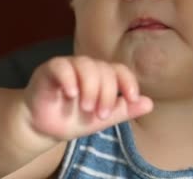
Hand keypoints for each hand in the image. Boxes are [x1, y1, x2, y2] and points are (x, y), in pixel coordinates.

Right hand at [23, 56, 152, 140]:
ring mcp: (69, 66)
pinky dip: (69, 79)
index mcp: (103, 75)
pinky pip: (62, 66)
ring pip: (87, 66)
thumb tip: (149, 103)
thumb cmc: (74, 119)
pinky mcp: (50, 69)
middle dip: (107, 94)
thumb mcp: (103, 118)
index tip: (132, 98)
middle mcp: (88, 67)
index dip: (128, 82)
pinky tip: (71, 94)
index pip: (120, 71)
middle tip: (101, 115)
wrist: (42, 127)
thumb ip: (124, 110)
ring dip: (90, 88)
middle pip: (105, 70)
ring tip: (87, 108)